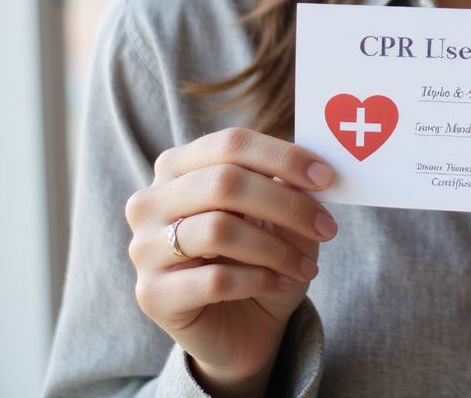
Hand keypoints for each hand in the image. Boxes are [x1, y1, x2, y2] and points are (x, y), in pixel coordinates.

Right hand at [125, 128, 336, 396]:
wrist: (240, 326)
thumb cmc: (260, 256)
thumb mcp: (278, 217)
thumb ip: (287, 187)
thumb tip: (313, 168)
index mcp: (179, 165)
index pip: (231, 143)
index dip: (283, 156)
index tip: (327, 177)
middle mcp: (151, 200)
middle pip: (225, 183)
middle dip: (286, 204)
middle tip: (327, 226)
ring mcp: (143, 248)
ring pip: (219, 230)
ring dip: (276, 248)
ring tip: (307, 265)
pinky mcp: (151, 295)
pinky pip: (214, 279)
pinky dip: (258, 278)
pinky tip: (279, 282)